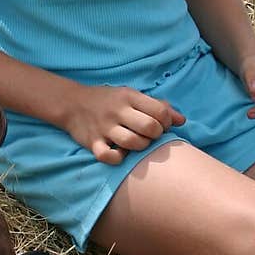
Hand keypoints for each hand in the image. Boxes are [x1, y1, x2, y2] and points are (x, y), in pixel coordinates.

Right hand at [63, 84, 185, 163]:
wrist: (72, 103)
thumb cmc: (109, 101)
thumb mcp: (132, 96)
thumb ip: (157, 106)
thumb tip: (182, 121)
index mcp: (130, 97)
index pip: (160, 112)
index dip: (167, 123)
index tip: (161, 126)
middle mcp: (117, 111)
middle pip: (149, 127)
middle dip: (156, 135)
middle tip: (150, 136)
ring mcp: (104, 127)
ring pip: (132, 142)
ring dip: (140, 147)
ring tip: (137, 144)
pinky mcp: (92, 142)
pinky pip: (108, 156)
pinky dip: (117, 158)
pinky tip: (120, 154)